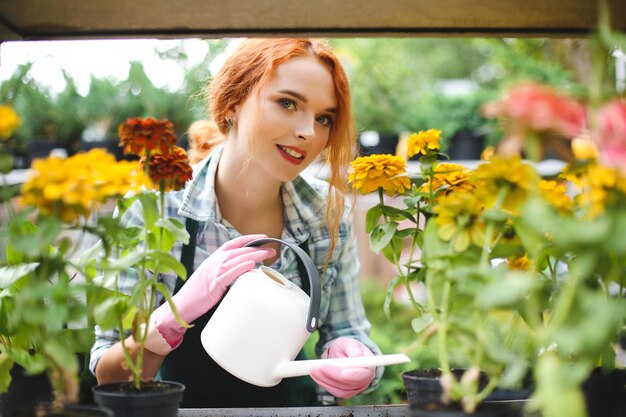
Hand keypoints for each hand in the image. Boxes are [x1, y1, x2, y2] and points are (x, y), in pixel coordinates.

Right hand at [144, 234, 275, 353]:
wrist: (180, 306)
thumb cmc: (196, 294)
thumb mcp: (210, 277)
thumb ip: (224, 271)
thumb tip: (243, 271)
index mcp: (213, 259)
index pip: (233, 243)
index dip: (249, 238)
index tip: (263, 237)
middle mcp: (213, 262)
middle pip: (238, 250)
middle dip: (257, 247)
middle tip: (272, 248)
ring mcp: (213, 272)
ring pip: (236, 259)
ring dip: (254, 255)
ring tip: (267, 254)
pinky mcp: (213, 284)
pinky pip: (229, 273)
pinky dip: (240, 267)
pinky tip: (251, 265)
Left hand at [309, 337, 375, 398]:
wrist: (343, 354)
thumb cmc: (348, 347)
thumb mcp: (349, 343)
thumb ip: (353, 349)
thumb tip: (356, 356)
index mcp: (369, 365)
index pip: (364, 374)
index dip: (354, 375)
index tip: (342, 372)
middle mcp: (365, 379)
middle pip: (350, 383)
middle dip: (333, 375)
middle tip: (318, 367)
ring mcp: (357, 387)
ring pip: (341, 389)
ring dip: (325, 380)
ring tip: (313, 369)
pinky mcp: (347, 392)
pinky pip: (335, 391)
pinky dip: (324, 384)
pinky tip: (316, 376)